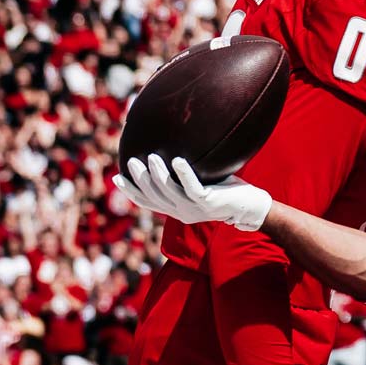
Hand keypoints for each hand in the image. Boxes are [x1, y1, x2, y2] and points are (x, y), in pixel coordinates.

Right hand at [115, 156, 271, 232]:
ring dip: (158, 174)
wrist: (248, 207)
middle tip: (131, 160)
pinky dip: (183, 173)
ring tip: (152, 156)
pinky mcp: (208, 202)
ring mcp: (194, 209)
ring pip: (169, 192)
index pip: (148, 202)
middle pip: (154, 196)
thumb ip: (183, 177)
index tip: (116, 178)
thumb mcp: (199, 185)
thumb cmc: (224, 192)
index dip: (131, 192)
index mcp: (176, 209)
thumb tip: (171, 151)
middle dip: (140, 179)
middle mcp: (182, 212)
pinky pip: (192, 187)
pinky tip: (177, 160)